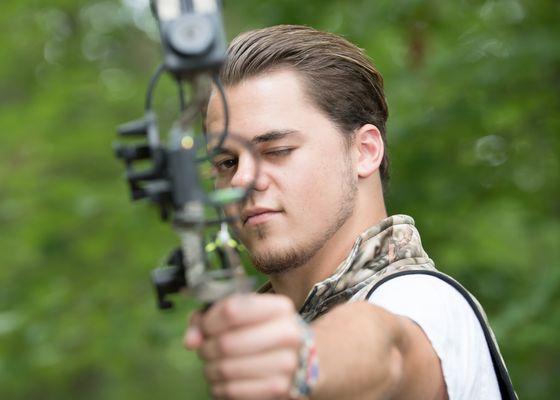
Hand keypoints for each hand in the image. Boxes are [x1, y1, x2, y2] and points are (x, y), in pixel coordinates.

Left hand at [184, 294, 302, 399]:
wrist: (299, 360)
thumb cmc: (262, 331)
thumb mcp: (243, 314)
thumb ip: (209, 318)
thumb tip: (191, 340)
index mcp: (280, 308)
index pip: (232, 310)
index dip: (208, 321)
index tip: (204, 327)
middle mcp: (288, 334)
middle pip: (227, 342)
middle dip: (206, 348)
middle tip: (205, 349)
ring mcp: (286, 364)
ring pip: (226, 369)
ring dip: (210, 369)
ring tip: (213, 364)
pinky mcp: (279, 389)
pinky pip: (233, 391)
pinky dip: (219, 387)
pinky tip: (223, 380)